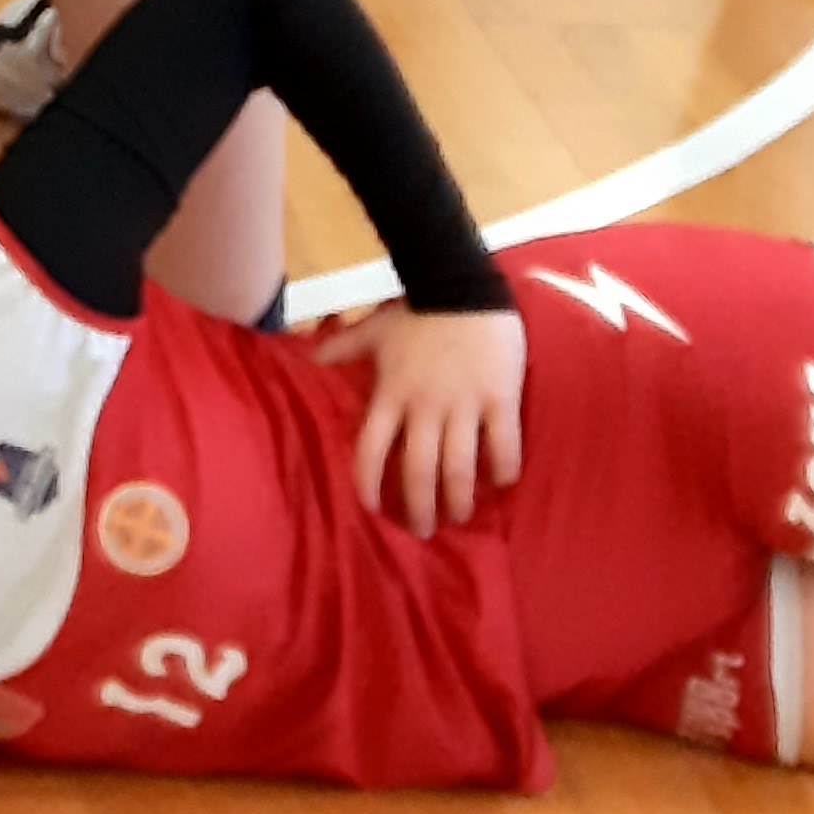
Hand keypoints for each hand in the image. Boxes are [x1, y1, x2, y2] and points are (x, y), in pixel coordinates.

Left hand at [310, 302, 527, 536]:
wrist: (463, 283)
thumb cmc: (418, 310)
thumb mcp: (375, 328)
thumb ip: (343, 347)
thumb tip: (310, 355)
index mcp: (392, 394)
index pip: (372, 449)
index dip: (369, 482)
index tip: (371, 508)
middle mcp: (425, 406)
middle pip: (418, 470)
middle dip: (419, 507)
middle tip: (423, 530)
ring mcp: (463, 404)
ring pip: (460, 467)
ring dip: (459, 498)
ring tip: (460, 515)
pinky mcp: (499, 398)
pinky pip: (503, 444)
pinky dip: (503, 468)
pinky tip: (502, 483)